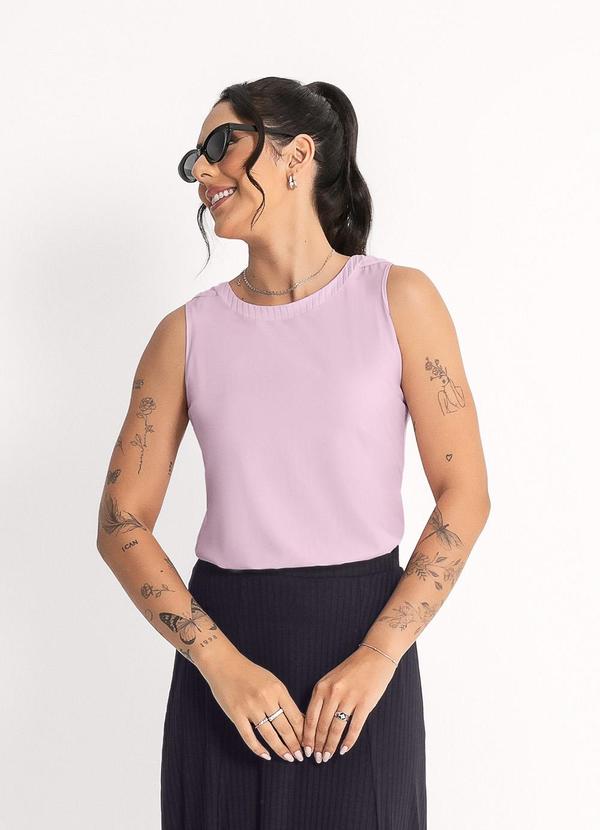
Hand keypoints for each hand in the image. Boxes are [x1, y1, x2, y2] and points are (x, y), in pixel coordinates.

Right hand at [205, 649, 305, 762]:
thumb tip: (297, 720)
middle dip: (294, 745)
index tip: (307, 743)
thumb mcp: (272, 681)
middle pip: (284, 727)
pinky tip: (266, 755)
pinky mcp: (236, 715)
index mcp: (278, 689)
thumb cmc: (250, 673)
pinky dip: (258, 748)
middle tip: (300, 757)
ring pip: (269, 735)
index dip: (303, 733)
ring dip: (280, 749)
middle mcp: (266, 699)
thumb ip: (283, 699)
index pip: (295, 716)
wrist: (224, 665)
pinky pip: (249, 737)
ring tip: (288, 758)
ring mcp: (250, 708)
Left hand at [302, 646, 396, 761]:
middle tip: (317, 759)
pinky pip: (354, 727)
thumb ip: (321, 698)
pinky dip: (348, 741)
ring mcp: (349, 698)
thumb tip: (312, 724)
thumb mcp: (330, 679)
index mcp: (321, 687)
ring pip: (336, 729)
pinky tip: (344, 750)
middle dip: (318, 746)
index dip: (307, 737)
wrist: (374, 656)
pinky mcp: (365, 703)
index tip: (305, 750)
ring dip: (331, 746)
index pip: (309, 718)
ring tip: (328, 757)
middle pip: (322, 726)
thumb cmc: (351, 669)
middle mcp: (333, 693)